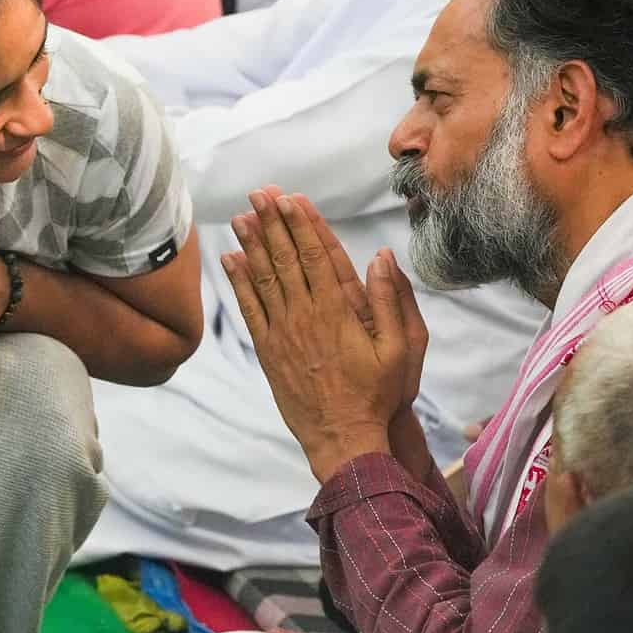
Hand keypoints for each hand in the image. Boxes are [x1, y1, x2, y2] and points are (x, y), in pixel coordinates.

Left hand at [222, 188, 428, 483]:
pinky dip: (239, 283)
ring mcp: (283, 332)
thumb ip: (390, 300)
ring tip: (240, 215)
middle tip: (259, 193)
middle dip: (272, 222)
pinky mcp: (269, 351)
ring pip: (263, 279)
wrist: (344, 438)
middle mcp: (305, 315)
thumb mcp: (401, 349)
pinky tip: (230, 260)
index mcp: (337, 310)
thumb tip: (382, 257)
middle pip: (285, 259)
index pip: (316, 255)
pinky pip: (250, 309)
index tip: (289, 197)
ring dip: (251, 244)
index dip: (301, 223)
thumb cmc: (378, 395)